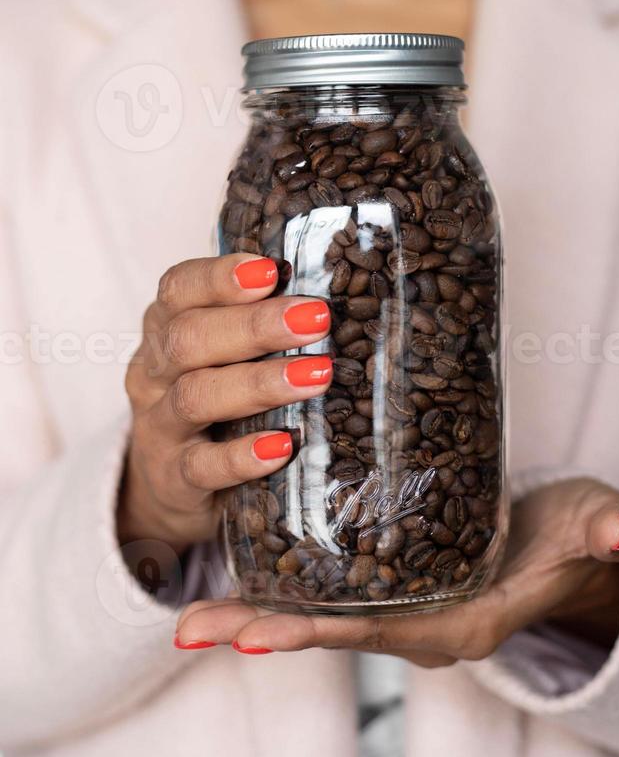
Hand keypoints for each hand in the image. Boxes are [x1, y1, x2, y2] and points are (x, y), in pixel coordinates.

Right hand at [118, 255, 331, 554]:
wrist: (169, 486)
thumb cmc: (212, 404)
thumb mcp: (219, 359)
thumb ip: (254, 327)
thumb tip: (326, 300)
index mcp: (164, 330)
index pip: (178, 289)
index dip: (220, 277)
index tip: (271, 270)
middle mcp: (154, 373)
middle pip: (189, 339)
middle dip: (254, 326)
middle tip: (315, 319)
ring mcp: (159, 428)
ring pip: (196, 396)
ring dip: (259, 383)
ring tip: (316, 376)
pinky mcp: (173, 479)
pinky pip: (203, 466)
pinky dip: (243, 456)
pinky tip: (283, 446)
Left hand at [175, 478, 618, 662]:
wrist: (568, 543)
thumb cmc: (575, 539)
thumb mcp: (593, 528)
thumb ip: (603, 531)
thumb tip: (617, 532)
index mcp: (458, 623)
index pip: (379, 629)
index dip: (319, 630)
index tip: (257, 634)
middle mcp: (419, 622)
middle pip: (330, 626)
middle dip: (261, 626)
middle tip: (188, 625)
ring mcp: (401, 602)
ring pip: (320, 606)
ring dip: (257, 603)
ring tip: (189, 603)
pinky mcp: (391, 572)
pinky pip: (328, 583)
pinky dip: (283, 578)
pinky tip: (240, 556)